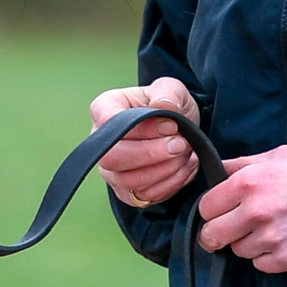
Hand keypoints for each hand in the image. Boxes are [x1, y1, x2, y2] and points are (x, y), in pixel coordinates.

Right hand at [91, 77, 199, 207]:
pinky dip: (169, 185)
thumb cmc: (169, 106)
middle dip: (152, 154)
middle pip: (113, 158)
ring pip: (128, 181)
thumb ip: (168, 92)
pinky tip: (184, 168)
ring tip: (185, 155)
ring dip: (164, 171)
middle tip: (181, 145)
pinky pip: (143, 197)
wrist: (179, 131)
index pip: (110, 123)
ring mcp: (111, 169)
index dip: (143, 128)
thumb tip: (162, 105)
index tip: (171, 125)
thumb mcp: (173, 89)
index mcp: (105, 108)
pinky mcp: (126, 191)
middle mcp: (101, 141)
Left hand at [197, 145, 286, 272]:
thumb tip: (217, 170)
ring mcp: (271, 238)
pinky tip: (279, 241)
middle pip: (213, 236)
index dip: (211, 209)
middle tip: (227, 229)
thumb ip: (241, 165)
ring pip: (238, 251)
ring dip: (246, 243)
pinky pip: (261, 265)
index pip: (206, 207)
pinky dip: (266, 256)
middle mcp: (254, 212)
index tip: (219, 210)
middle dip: (217, 233)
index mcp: (247, 183)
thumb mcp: (274, 156)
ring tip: (265, 229)